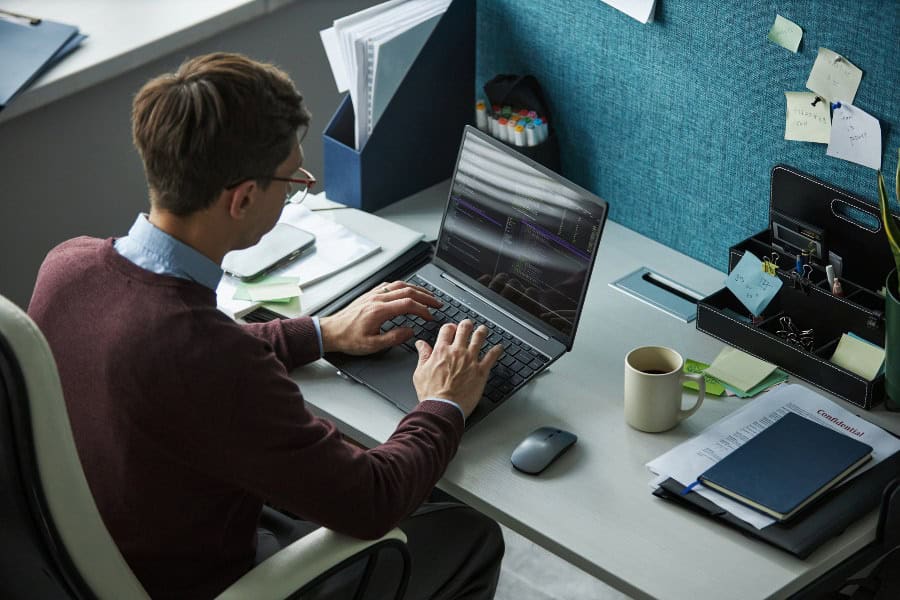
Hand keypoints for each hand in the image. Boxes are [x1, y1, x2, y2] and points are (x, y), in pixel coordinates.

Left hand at [320, 280, 441, 354]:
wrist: (331, 332)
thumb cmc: (348, 338)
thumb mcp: (372, 345)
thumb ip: (394, 338)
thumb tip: (410, 331)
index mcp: (379, 310)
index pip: (408, 304)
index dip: (423, 310)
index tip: (430, 316)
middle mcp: (377, 299)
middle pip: (408, 291)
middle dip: (426, 297)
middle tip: (437, 303)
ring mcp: (373, 294)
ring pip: (400, 285)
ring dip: (417, 289)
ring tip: (428, 295)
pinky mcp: (370, 294)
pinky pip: (390, 285)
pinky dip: (404, 286)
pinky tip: (408, 291)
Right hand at [412, 320, 503, 416]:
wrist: (443, 407)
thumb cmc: (431, 393)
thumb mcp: (420, 372)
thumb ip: (423, 355)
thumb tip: (421, 344)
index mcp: (441, 351)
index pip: (447, 330)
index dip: (450, 327)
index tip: (452, 328)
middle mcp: (457, 352)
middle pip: (464, 330)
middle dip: (467, 325)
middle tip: (468, 324)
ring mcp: (470, 360)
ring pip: (479, 338)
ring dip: (482, 332)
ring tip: (483, 329)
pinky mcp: (481, 371)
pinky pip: (492, 356)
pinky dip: (496, 350)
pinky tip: (499, 348)